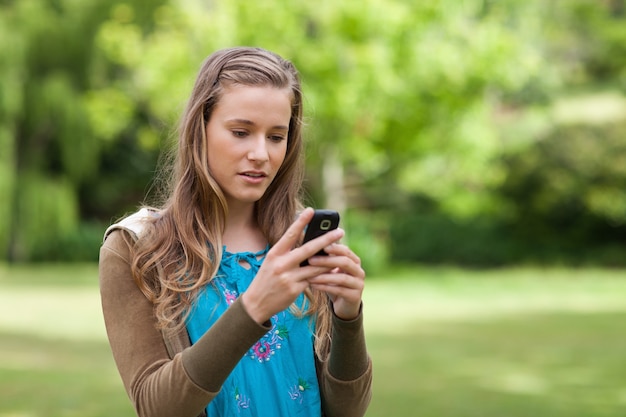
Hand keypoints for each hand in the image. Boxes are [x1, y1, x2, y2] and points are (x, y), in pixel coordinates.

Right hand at [241, 208, 344, 323]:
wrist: (255, 304)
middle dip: (326, 240)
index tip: (311, 211)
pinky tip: (331, 274)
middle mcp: (281, 264)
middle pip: (308, 249)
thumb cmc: (266, 279)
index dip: (301, 222)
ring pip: (315, 267)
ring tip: (341, 255)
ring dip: (329, 262)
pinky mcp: (294, 290)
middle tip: (340, 231)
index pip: (290, 234)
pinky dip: (321, 277)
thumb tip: (309, 243)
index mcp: (274, 254)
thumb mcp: (272, 262)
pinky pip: (312, 280)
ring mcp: (288, 277)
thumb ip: (287, 253)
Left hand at [305, 243, 364, 320]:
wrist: (344, 305)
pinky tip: (313, 285)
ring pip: (341, 278)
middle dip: (327, 261)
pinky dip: (324, 287)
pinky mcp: (354, 296)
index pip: (346, 251)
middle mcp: (359, 272)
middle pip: (345, 262)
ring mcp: (359, 285)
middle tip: (311, 260)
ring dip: (324, 276)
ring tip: (309, 275)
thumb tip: (311, 246)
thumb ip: (327, 260)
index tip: (320, 246)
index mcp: (355, 262)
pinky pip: (339, 290)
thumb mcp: (332, 270)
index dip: (334, 248)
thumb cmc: (335, 283)